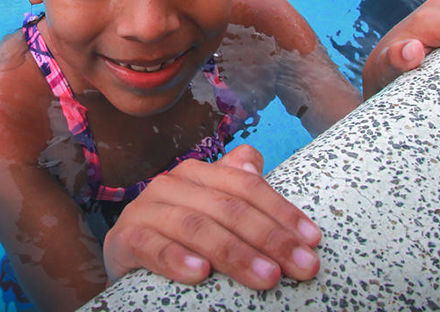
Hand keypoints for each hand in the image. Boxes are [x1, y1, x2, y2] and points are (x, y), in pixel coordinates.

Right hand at [102, 144, 320, 290]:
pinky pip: (152, 247)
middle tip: (302, 267)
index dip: (282, 212)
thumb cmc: (178, 232)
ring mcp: (146, 210)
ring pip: (197, 227)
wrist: (126, 253)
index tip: (313, 241)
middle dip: (271, 238)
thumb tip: (254, 162)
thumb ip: (235, 185)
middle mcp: (171, 184)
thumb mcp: (210, 208)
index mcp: (198, 173)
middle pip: (229, 207)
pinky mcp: (126, 239)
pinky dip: (177, 259)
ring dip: (236, 253)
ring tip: (268, 277)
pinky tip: (201, 273)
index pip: (247, 186)